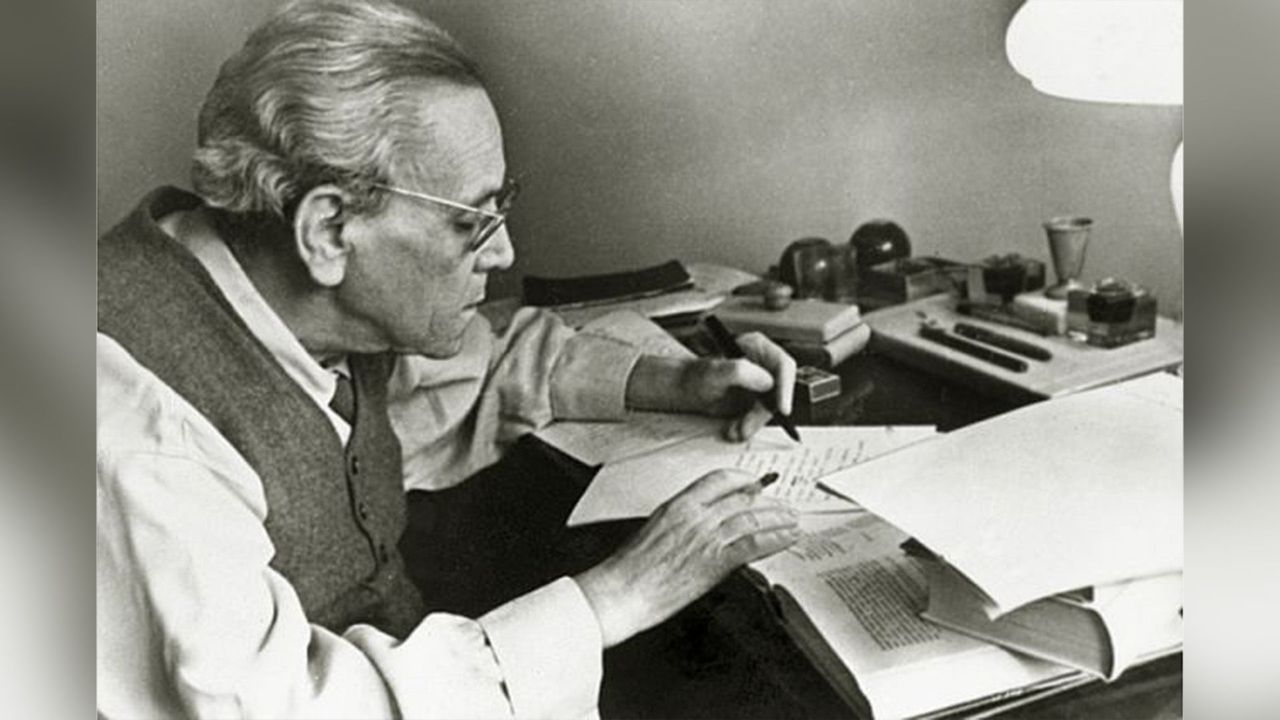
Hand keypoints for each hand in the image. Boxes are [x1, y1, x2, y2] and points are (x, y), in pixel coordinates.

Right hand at [573, 469, 799, 646]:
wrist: (622, 591)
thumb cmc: (630, 568)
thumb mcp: (655, 529)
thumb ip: (682, 521)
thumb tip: (703, 523)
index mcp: (678, 504)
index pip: (719, 480)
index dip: (743, 480)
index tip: (756, 484)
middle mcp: (695, 516)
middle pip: (742, 500)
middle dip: (768, 502)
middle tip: (783, 506)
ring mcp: (707, 538)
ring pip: (752, 519)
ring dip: (778, 519)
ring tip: (793, 520)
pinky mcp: (715, 562)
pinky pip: (753, 545)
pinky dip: (775, 539)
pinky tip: (788, 538)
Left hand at [625, 331, 796, 440]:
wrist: (685, 391)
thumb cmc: (695, 375)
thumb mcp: (715, 371)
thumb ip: (740, 371)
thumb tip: (767, 382)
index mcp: (757, 347)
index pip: (783, 365)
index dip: (786, 387)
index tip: (781, 408)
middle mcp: (763, 364)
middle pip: (778, 391)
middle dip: (762, 413)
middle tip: (746, 427)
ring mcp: (760, 384)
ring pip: (770, 408)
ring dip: (753, 423)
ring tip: (735, 430)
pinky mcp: (755, 400)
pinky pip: (760, 417)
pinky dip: (748, 426)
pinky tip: (734, 430)